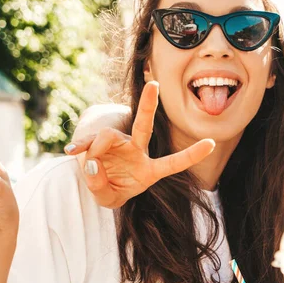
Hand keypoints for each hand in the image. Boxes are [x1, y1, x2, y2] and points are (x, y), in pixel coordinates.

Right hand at [64, 81, 214, 208]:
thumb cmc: (111, 189)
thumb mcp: (107, 199)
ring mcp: (119, 141)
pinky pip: (90, 139)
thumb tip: (92, 162)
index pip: (173, 162)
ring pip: (107, 137)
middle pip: (144, 125)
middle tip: (154, 84)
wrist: (94, 180)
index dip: (191, 154)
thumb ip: (101, 187)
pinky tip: (72, 152)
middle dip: (149, 104)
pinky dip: (80, 147)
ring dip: (95, 151)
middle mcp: (138, 150)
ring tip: (87, 166)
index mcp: (150, 170)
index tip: (212, 142)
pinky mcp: (100, 137)